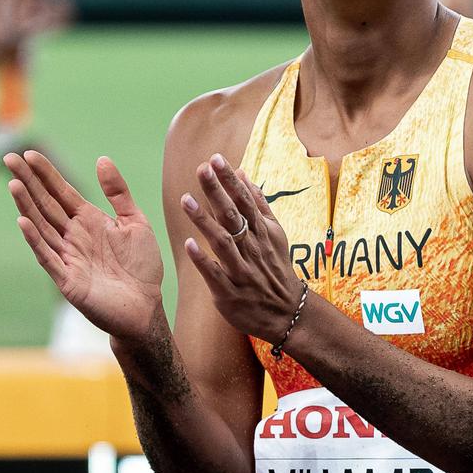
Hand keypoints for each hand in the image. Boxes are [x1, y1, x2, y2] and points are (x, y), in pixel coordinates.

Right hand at [8, 151, 164, 339]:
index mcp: (88, 220)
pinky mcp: (67, 279)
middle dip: (28, 182)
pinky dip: (35, 240)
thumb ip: (118, 193)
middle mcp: (73, 236)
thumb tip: (102, 159)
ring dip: (27, 206)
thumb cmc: (142, 267)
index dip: (46, 173)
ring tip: (13, 184)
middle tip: (9, 158)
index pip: (61, 192)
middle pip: (46, 204)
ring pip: (42, 226)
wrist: (147, 307)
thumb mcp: (135, 222)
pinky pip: (48, 257)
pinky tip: (22, 222)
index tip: (29, 153)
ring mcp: (67, 257)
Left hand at [179, 154, 305, 341]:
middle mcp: (252, 248)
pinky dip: (204, 261)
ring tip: (185, 200)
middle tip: (201, 169)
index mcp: (261, 232)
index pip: (245, 201)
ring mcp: (241, 271)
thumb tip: (243, 174)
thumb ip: (258, 204)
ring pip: (222, 243)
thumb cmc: (276, 269)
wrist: (287, 312)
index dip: (230, 180)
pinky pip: (216, 275)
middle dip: (217, 192)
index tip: (216, 159)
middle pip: (233, 216)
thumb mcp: (274, 234)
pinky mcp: (230, 293)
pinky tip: (189, 246)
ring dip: (204, 222)